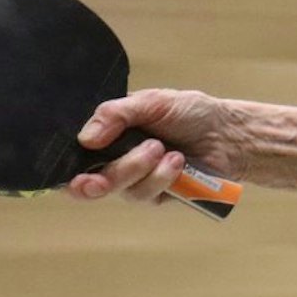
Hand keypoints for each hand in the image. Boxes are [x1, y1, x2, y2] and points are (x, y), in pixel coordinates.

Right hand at [66, 89, 242, 204]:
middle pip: (91, 181)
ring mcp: (135, 179)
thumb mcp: (152, 102)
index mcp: (108, 134)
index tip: (77, 175)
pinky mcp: (155, 194)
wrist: (226, 133)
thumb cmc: (189, 112)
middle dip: (105, 176)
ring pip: (121, 188)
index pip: (75, 156)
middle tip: (105, 178)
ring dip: (140, 169)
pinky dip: (161, 177)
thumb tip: (85, 138)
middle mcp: (115, 159)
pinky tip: (177, 162)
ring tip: (165, 150)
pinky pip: (146, 194)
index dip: (69, 171)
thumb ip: (116, 114)